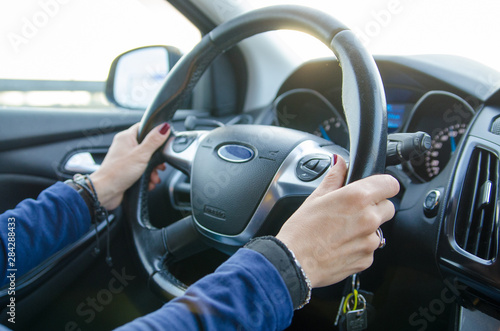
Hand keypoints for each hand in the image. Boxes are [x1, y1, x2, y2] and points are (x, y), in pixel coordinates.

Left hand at [89, 122, 170, 209]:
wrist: (105, 192)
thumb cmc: (117, 172)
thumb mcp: (141, 155)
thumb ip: (154, 140)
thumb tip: (164, 127)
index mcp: (126, 137)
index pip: (144, 127)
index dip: (155, 132)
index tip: (164, 140)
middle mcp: (125, 146)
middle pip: (147, 146)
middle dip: (156, 159)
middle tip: (160, 165)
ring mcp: (125, 159)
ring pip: (146, 160)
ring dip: (153, 170)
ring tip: (154, 177)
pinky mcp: (127, 170)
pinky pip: (141, 170)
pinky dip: (147, 177)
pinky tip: (149, 182)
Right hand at [276, 156, 398, 287]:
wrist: (294, 263)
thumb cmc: (301, 231)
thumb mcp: (315, 198)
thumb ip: (334, 177)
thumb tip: (340, 163)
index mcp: (357, 197)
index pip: (390, 184)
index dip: (383, 185)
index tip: (376, 188)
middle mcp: (369, 218)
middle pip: (388, 207)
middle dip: (375, 207)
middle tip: (352, 211)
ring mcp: (370, 241)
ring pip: (379, 229)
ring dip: (367, 228)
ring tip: (342, 231)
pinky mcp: (367, 259)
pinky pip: (370, 248)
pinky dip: (360, 246)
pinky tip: (340, 245)